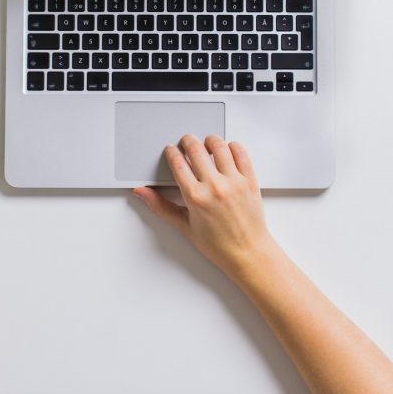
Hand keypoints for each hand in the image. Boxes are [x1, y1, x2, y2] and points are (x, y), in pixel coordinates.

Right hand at [133, 135, 278, 279]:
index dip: (171, 152)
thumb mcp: (184, 226)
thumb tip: (142, 193)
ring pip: (219, 146)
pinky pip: (241, 154)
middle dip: (187, 141)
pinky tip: (227, 151)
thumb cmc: (218, 245)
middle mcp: (214, 187)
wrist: (247, 253)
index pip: (178, 163)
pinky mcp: (250, 181)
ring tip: (206, 143)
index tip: (171, 150)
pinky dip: (233, 147)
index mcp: (195, 197)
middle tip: (186, 142)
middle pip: (196, 149)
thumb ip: (161, 206)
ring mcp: (234, 182)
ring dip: (210, 140)